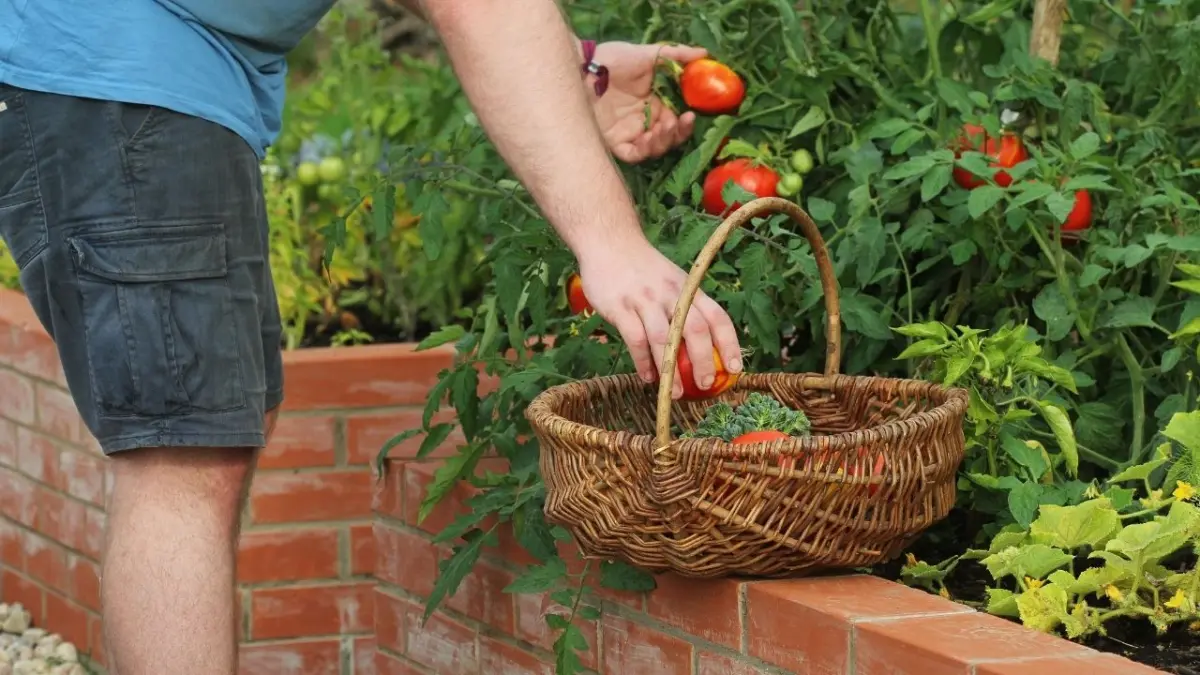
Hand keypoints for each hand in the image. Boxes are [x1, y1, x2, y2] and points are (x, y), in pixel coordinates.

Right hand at [578, 243, 742, 398]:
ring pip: (663, 339)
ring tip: (676, 393)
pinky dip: (643, 362)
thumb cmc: (644, 268)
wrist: (609, 241)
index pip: (717, 317)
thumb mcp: (673, 281)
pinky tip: (648, 377)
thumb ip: (685, 308)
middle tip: (706, 384)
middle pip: (694, 329)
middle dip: (703, 360)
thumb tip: (702, 348)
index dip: (730, 343)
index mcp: (688, 289)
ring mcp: (645, 300)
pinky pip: (635, 339)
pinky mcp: (620, 307)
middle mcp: (671, 294)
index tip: (736, 368)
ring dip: (671, 370)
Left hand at [586, 41, 708, 163]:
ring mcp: (630, 133)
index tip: (691, 115)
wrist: (585, 68)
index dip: (685, 123)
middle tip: (680, 122)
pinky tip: (648, 138)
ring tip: (662, 128)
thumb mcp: (647, 54)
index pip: (677, 120)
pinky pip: (634, 154)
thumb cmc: (615, 59)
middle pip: (668, 138)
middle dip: (678, 134)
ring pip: (654, 148)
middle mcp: (644, 121)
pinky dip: (644, 150)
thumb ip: (676, 55)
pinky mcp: (615, 142)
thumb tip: (704, 53)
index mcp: (655, 103)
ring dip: (663, 141)